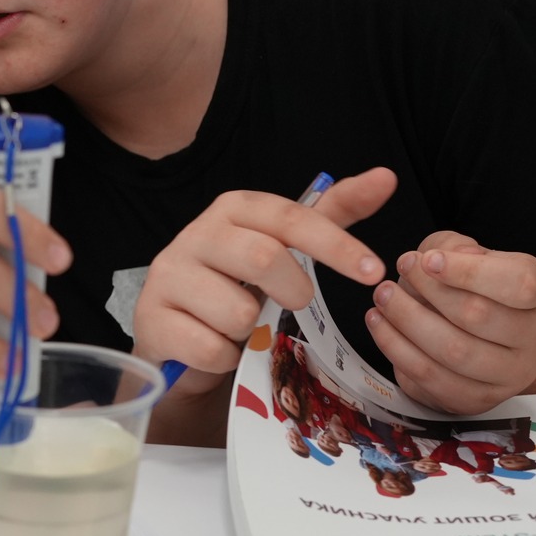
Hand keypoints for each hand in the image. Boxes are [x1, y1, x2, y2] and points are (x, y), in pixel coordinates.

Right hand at [131, 169, 396, 398]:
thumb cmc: (238, 287)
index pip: (288, 217)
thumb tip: (386, 177)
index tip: (374, 272)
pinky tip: (214, 348)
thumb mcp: (284, 248)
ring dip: (251, 332)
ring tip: (238, 328)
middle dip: (291, 291)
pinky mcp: (149, 319)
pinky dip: (226, 358)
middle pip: (261, 258)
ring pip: (236, 313)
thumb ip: (332, 215)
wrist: (177, 339)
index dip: (335, 244)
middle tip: (292, 305)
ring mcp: (166, 276)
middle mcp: (193, 234)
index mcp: (231, 210)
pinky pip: (211, 349)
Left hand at [364, 231, 535, 412]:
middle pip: (477, 316)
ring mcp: (509, 374)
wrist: (478, 336)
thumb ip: (451, 247)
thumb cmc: (469, 286)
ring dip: (406, 322)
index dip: (468, 271)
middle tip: (390, 281)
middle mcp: (532, 335)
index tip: (426, 260)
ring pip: (453, 351)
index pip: (518, 283)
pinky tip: (381, 325)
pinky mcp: (478, 399)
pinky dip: (397, 350)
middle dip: (425, 294)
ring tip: (382, 300)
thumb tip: (437, 259)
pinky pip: (432, 378)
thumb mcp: (462, 253)